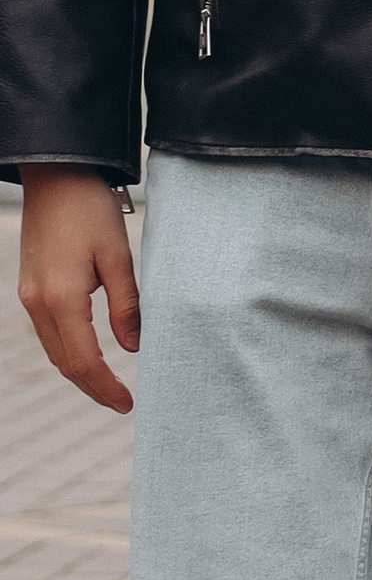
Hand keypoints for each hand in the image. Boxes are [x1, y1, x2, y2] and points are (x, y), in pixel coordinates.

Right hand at [19, 169, 140, 413]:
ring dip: (80, 371)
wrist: (56, 175)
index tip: (129, 404)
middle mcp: (37, 303)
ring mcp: (29, 295)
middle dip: (93, 387)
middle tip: (123, 403)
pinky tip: (90, 354)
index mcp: (61, 299)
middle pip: (64, 363)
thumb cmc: (91, 209)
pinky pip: (49, 331)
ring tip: (110, 385)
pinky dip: (70, 349)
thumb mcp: (119, 257)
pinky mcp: (31, 286)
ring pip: (54, 349)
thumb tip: (134, 348)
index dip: (105, 387)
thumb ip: (126, 306)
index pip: (83, 361)